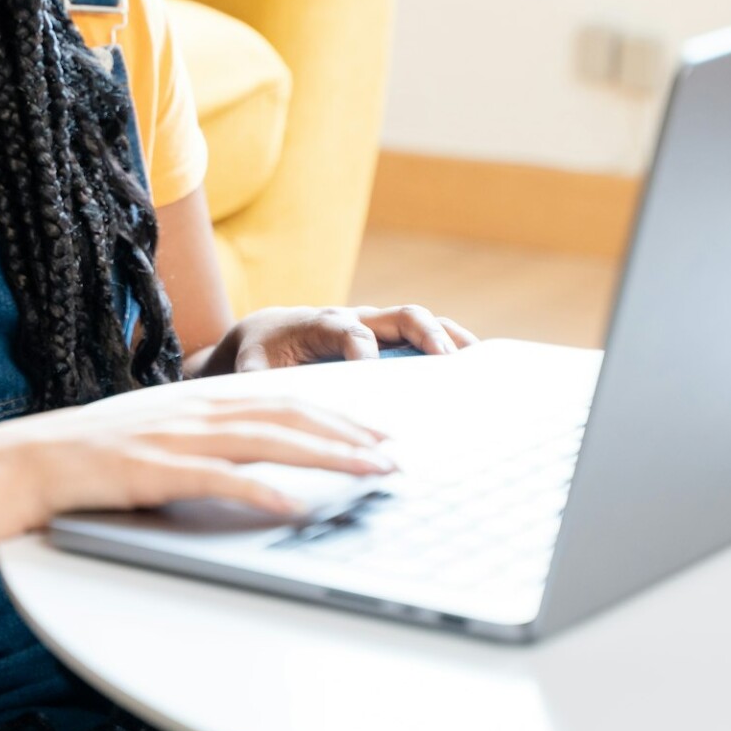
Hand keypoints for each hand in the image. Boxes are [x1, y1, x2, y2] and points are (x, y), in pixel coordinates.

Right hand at [0, 393, 396, 536]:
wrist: (31, 460)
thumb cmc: (97, 453)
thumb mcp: (161, 428)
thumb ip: (209, 433)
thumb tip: (262, 453)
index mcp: (201, 397)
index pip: (284, 398)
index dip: (337, 412)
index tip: (377, 430)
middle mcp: (196, 409)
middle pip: (289, 415)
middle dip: (349, 435)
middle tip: (394, 456)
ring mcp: (177, 438)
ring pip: (269, 442)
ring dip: (327, 457)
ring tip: (369, 473)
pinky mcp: (155, 471)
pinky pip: (220, 481)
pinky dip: (261, 492)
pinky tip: (295, 507)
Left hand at [202, 304, 479, 374]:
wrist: (268, 332)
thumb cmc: (261, 354)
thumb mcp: (250, 368)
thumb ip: (258, 384)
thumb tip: (266, 415)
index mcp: (319, 324)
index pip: (347, 330)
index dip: (361, 348)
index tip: (371, 370)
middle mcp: (355, 318)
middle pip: (397, 315)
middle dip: (424, 334)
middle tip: (447, 362)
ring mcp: (377, 325)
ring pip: (420, 321)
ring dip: (450, 338)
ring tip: (480, 363)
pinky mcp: (390, 338)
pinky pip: (427, 335)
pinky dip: (452, 345)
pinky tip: (477, 369)